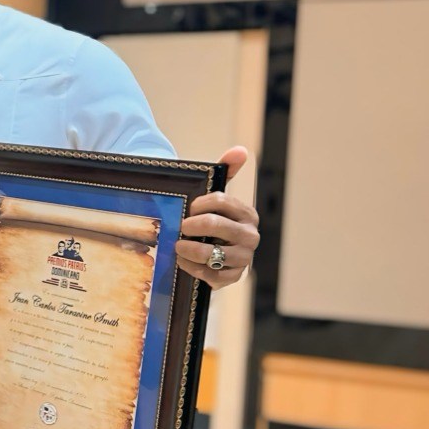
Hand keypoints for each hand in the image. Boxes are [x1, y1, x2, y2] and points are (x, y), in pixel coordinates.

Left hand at [175, 146, 259, 289]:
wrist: (215, 253)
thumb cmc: (214, 221)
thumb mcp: (218, 198)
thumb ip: (227, 172)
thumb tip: (240, 150)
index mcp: (247, 213)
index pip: (220, 201)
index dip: (198, 204)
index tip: (189, 208)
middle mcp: (250, 236)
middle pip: (215, 225)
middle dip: (192, 225)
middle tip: (181, 227)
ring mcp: (243, 258)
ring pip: (212, 254)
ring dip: (190, 249)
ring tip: (178, 245)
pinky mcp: (233, 277)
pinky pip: (211, 275)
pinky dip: (193, 269)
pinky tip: (184, 262)